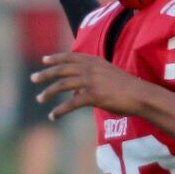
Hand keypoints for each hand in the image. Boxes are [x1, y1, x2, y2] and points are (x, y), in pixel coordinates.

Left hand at [32, 52, 152, 120]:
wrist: (141, 95)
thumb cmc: (128, 87)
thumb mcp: (109, 76)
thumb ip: (92, 79)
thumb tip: (76, 92)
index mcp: (95, 61)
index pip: (70, 57)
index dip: (56, 58)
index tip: (45, 60)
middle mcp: (90, 68)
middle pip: (62, 69)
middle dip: (46, 74)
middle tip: (34, 78)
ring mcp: (90, 81)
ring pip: (62, 85)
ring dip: (48, 92)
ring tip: (39, 99)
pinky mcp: (93, 96)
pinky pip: (71, 103)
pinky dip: (60, 110)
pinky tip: (53, 116)